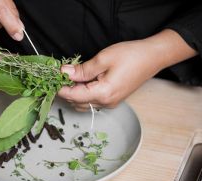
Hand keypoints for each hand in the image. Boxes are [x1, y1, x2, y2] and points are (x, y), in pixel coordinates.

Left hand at [58, 29, 196, 110]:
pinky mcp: (113, 99)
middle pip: (77, 102)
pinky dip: (83, 93)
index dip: (59, 88)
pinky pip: (92, 100)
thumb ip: (82, 70)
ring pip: (84, 103)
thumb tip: (64, 73)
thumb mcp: (103, 59)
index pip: (73, 96)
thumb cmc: (131, 56)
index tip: (50, 80)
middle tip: (59, 76)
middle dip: (65, 91)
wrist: (153, 57)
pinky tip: (82, 80)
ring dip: (74, 92)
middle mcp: (106, 102)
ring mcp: (110, 102)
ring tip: (70, 76)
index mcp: (103, 94)